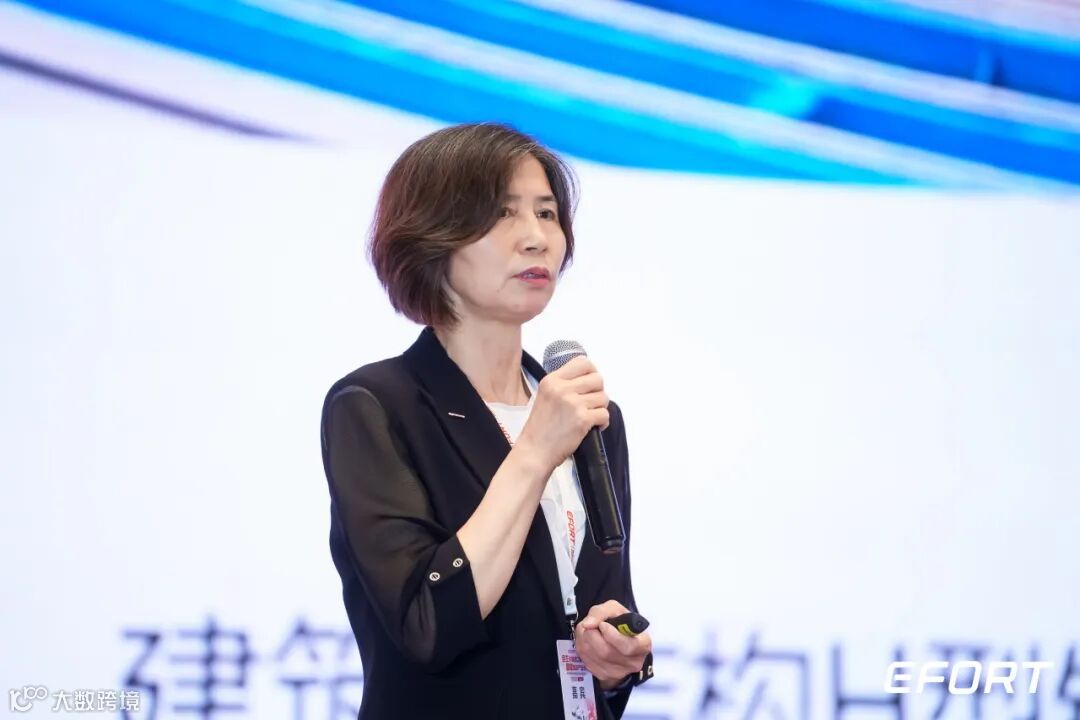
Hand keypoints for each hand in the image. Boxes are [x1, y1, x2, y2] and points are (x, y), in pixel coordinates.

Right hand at [515, 355, 608, 471]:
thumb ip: (562, 385)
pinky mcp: (582, 419)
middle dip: (598, 392)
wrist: (534, 451)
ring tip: (590, 417)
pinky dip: (602, 422)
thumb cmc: (539, 428)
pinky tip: (593, 427)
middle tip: (591, 403)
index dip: (592, 372)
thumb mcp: (545, 396)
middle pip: (597, 379)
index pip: (583, 362)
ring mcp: (573, 403)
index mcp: (552, 380)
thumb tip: (588, 380)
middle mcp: (562, 388)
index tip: (590, 384)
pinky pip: (604, 414)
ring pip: (603, 397)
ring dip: (600, 408)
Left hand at [574, 600, 651, 690]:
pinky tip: (587, 642)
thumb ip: (601, 612)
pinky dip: (582, 649)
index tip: (602, 625)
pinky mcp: (605, 676)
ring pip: (594, 657)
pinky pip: (588, 662)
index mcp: (643, 644)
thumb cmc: (619, 623)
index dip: (612, 636)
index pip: (628, 646)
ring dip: (584, 640)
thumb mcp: (614, 609)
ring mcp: (619, 672)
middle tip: (591, 625)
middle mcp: (633, 662)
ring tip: (588, 631)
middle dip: (592, 635)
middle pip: (606, 652)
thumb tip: (587, 625)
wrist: (616, 638)